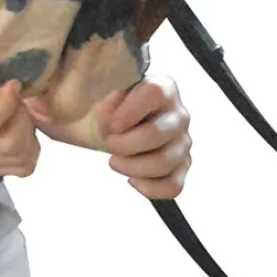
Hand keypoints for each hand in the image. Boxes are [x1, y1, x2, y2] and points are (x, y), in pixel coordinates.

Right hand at [0, 54, 39, 176]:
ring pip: (22, 158)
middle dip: (24, 118)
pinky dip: (31, 147)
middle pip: (10, 144)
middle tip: (18, 99)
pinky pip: (23, 166)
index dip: (8, 102)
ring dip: (30, 133)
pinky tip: (19, 127)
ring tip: (18, 114)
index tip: (12, 84)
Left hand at [92, 75, 191, 198]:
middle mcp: (178, 114)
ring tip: (115, 161)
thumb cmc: (106, 109)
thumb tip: (106, 116)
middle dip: (124, 145)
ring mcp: (182, 142)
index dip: (129, 112)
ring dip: (132, 167)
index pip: (153, 93)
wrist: (108, 129)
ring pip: (164, 163)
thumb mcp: (94, 95)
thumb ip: (95, 93)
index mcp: (162, 88)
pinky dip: (149, 188)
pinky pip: (172, 186)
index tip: (111, 125)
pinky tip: (132, 179)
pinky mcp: (180, 167)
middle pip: (156, 134)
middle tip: (108, 144)